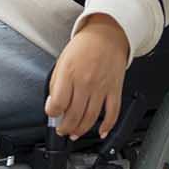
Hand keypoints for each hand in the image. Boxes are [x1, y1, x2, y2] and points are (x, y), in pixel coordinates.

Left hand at [45, 16, 130, 138]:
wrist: (107, 34)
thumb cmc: (84, 46)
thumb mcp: (62, 61)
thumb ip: (56, 83)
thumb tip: (53, 104)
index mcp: (69, 74)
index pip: (58, 103)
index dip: (52, 113)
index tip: (52, 114)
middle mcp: (85, 82)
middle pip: (74, 115)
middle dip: (65, 128)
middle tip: (63, 130)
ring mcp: (101, 88)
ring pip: (91, 118)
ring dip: (81, 130)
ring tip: (75, 133)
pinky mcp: (115, 90)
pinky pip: (112, 113)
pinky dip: (107, 126)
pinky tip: (101, 131)